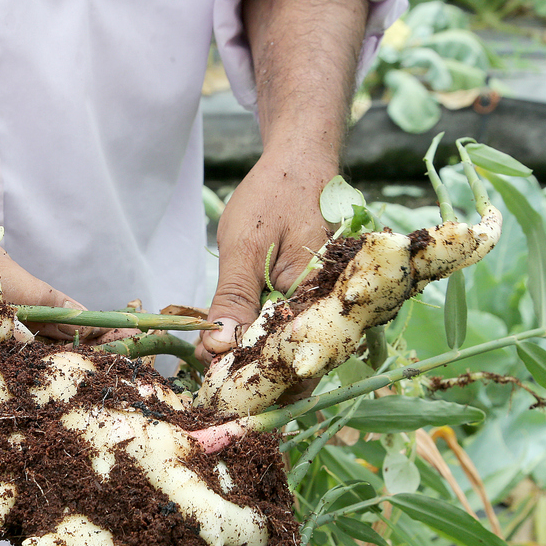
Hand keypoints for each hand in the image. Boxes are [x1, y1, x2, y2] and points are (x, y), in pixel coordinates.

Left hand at [197, 0, 368, 362]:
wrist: (302, 162)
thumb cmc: (275, 196)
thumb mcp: (244, 246)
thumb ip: (234, 299)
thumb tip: (218, 348)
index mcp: (325, 299)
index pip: (290, 360)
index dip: (252, 379)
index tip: (214, 383)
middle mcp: (336, 310)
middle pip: (294, 363)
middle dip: (251, 376)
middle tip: (208, 374)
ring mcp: (328, 308)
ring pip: (291, 350)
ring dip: (254, 361)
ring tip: (215, 362)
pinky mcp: (315, 302)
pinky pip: (290, 331)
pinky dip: (261, 340)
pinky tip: (232, 342)